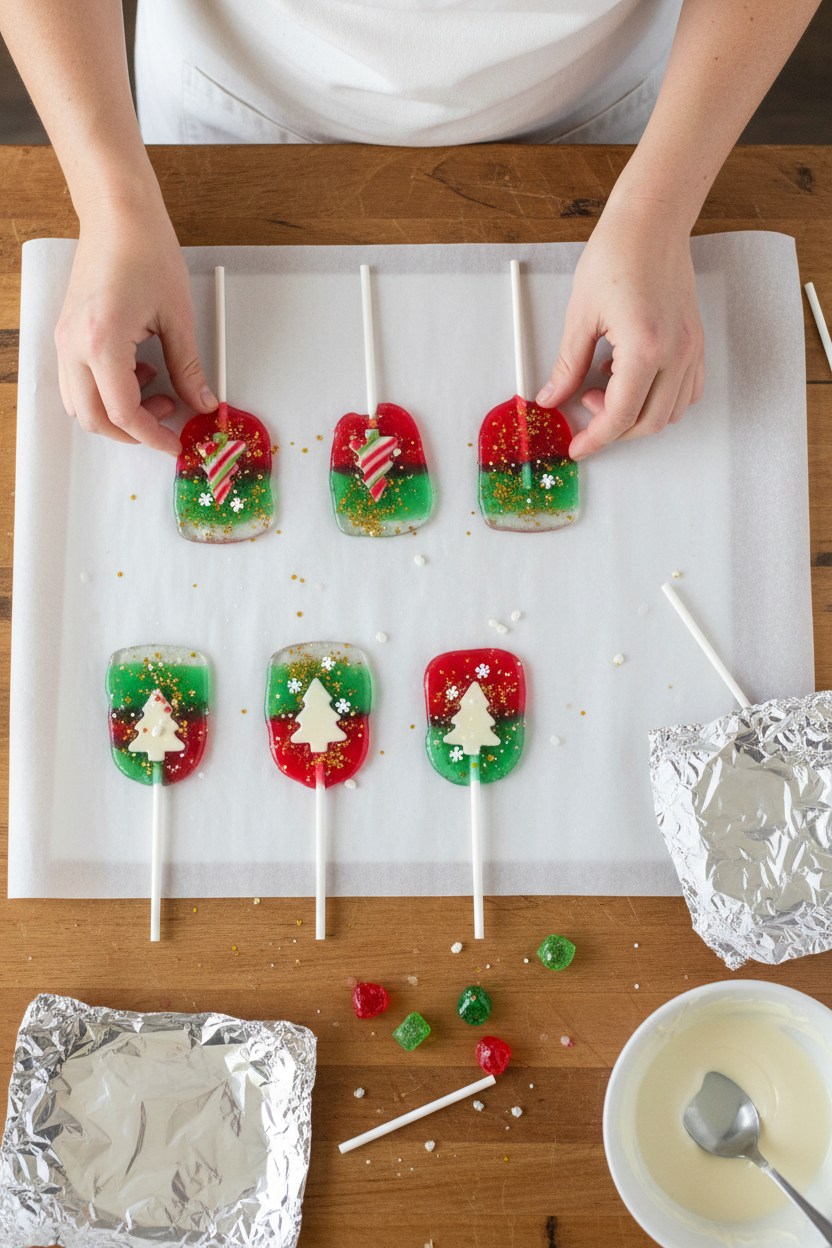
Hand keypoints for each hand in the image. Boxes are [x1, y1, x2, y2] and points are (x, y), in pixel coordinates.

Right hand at [55, 199, 215, 455]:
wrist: (118, 215)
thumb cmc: (147, 251)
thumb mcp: (178, 318)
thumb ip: (188, 369)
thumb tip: (203, 403)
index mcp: (102, 342)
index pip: (123, 412)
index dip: (152, 436)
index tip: (176, 443)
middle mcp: (74, 345)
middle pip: (94, 418)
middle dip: (132, 432)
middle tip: (168, 421)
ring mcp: (65, 340)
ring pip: (80, 405)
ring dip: (117, 413)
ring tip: (157, 391)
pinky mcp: (66, 334)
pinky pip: (77, 382)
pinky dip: (106, 392)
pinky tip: (139, 371)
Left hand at [536, 203, 704, 459]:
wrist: (651, 221)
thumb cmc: (616, 255)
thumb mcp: (580, 315)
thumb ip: (567, 365)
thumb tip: (551, 398)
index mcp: (645, 347)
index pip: (621, 415)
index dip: (596, 438)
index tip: (577, 447)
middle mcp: (676, 352)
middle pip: (649, 422)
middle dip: (614, 428)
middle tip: (583, 408)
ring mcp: (691, 348)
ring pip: (671, 411)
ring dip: (638, 414)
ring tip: (606, 385)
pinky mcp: (696, 341)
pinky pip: (687, 390)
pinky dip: (660, 398)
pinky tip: (632, 377)